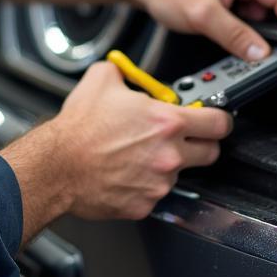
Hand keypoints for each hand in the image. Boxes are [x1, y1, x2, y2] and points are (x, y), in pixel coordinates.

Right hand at [1, 62, 232, 236]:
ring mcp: (159, 182)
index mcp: (166, 122)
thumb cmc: (78, 128)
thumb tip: (128, 73)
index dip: (219, 118)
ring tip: (139, 153)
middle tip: (184, 137)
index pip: (218, 122)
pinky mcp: (145, 204)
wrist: (57, 165)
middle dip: (201, 143)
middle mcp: (169, 154)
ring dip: (167, 163)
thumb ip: (125, 72)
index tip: (214, 118)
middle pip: (211, 152)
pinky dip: (145, 183)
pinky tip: (126, 171)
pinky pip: (155, 193)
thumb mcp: (102, 80)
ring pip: (180, 173)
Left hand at [129, 0, 276, 60]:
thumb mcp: (203, 15)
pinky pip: (240, 11)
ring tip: (232, 39)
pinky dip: (237, 25)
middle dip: (267, 29)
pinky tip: (224, 33)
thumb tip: (260, 52)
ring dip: (248, 28)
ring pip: (254, 12)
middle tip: (264, 52)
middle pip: (270, 5)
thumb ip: (235, 35)